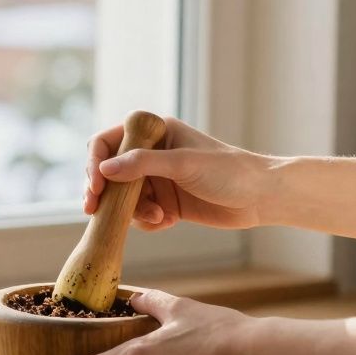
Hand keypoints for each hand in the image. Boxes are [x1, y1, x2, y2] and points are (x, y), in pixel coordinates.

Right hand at [85, 116, 271, 230]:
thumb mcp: (183, 164)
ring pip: (123, 199)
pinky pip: (139, 215)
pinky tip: (168, 221)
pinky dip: (148, 222)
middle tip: (95, 211)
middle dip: (105, 194)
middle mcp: (150, 154)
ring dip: (134, 211)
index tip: (95, 187)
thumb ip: (142, 164)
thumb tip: (105, 169)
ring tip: (159, 217)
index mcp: (153, 132)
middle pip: (108, 174)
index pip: (107, 142)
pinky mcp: (164, 202)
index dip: (95, 163)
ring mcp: (157, 180)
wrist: (260, 198)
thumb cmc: (228, 171)